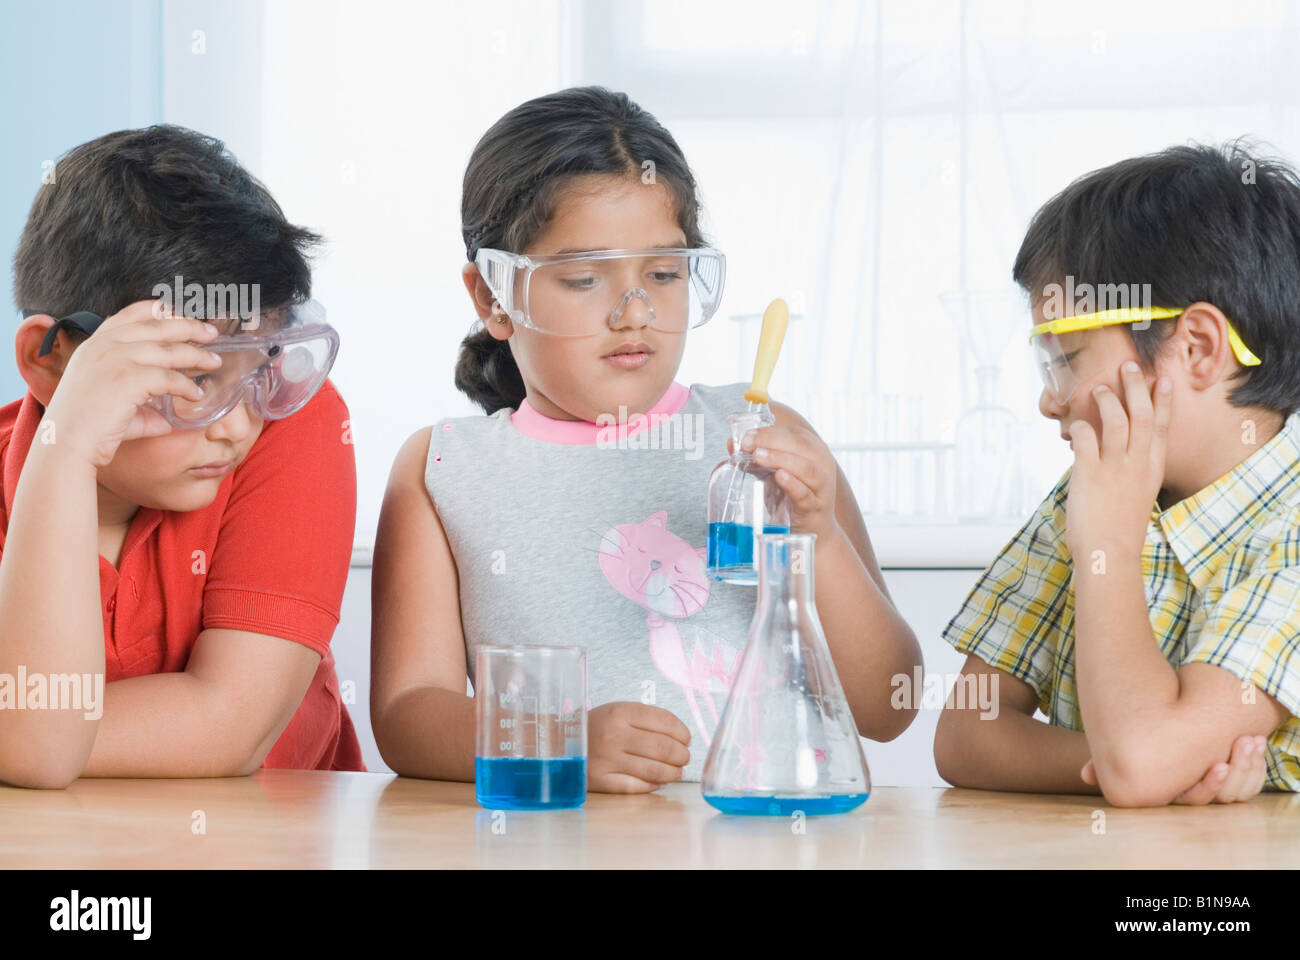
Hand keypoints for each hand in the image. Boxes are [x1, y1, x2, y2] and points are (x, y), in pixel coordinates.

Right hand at [41, 300, 222, 466]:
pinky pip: (169, 378)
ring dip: (197, 356)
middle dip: (189, 328)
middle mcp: (105, 345)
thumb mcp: (109, 398)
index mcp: (96, 343)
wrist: (67, 442)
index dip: (160, 310)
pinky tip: (197, 394)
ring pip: (169, 350)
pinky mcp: (128, 379)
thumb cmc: (87, 426)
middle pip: (158, 326)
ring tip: (214, 362)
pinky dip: (187, 386)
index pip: (132, 314)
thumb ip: (139, 400)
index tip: (181, 314)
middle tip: (211, 334)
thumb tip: (167, 419)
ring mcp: (116, 359)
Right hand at [587, 701, 690, 792]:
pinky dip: (653, 785)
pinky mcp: (602, 781)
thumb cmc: (597, 727)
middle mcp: (614, 735)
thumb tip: (680, 738)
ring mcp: (607, 759)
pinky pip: (637, 786)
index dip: (682, 732)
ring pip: (654, 769)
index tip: (687, 739)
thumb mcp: (617, 711)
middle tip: (684, 757)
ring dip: (673, 772)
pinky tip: (659, 782)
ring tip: (677, 771)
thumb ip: (646, 719)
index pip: (663, 721)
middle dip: (681, 754)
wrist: (559, 743)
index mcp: (620, 713)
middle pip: (663, 747)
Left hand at [733, 422, 839, 538]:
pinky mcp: (815, 509)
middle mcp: (822, 465)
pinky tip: (780, 477)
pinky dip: (793, 484)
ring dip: (780, 459)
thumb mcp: (776, 474)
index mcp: (814, 451)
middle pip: (800, 445)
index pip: (794, 433)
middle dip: (771, 441)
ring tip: (758, 456)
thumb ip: (758, 459)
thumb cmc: (795, 497)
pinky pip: (805, 494)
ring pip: (806, 468)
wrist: (815, 531)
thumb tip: (733, 444)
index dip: (769, 431)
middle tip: (747, 444)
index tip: (747, 436)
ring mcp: (821, 488)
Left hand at [1065, 361, 1172, 557]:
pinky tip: (1075, 425)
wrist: (1110, 555)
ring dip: (1106, 400)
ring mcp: (1115, 467)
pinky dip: (1080, 428)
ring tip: (1098, 388)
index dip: (1163, 401)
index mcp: (1152, 470)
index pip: (1162, 427)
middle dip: (1136, 387)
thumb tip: (1110, 455)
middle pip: (1142, 415)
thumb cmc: (1119, 531)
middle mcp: (1137, 464)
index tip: (1164, 380)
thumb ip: (1128, 473)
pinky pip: (1085, 439)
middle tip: (1129, 365)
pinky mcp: (1090, 473)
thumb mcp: (1135, 497)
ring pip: (1115, 420)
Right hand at [1080, 733, 1269, 803]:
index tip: (1219, 766)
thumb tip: (1085, 776)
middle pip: (1225, 796)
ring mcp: (1219, 789)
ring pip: (1243, 789)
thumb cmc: (1140, 746)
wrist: (1165, 736)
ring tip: (1251, 740)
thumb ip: (1106, 764)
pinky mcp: (1234, 778)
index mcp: (1175, 795)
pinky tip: (1256, 742)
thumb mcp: (1124, 754)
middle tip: (1242, 746)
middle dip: (1238, 771)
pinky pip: (1254, 780)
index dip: (1210, 786)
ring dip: (1251, 765)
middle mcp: (1198, 796)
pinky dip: (1258, 763)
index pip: (1195, 800)